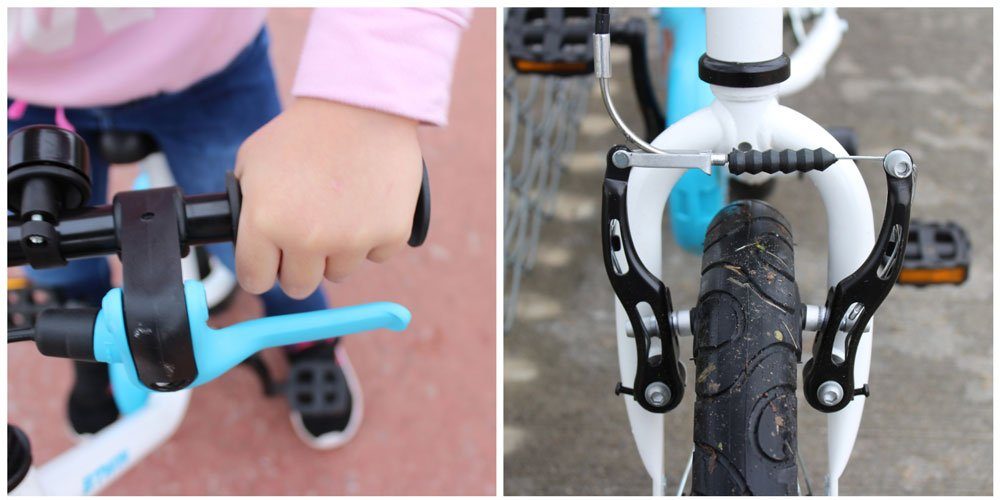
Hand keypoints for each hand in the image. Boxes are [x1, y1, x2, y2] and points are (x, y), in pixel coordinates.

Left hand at [234, 97, 421, 298]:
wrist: (360, 106)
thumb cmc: (304, 132)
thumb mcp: (253, 161)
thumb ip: (247, 205)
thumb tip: (244, 237)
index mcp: (265, 222)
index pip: (256, 279)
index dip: (262, 268)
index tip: (270, 260)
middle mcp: (307, 239)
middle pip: (299, 286)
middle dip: (300, 264)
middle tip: (308, 235)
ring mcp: (352, 240)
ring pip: (339, 272)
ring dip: (338, 251)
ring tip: (340, 209)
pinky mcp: (391, 234)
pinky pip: (377, 255)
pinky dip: (373, 236)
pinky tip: (368, 204)